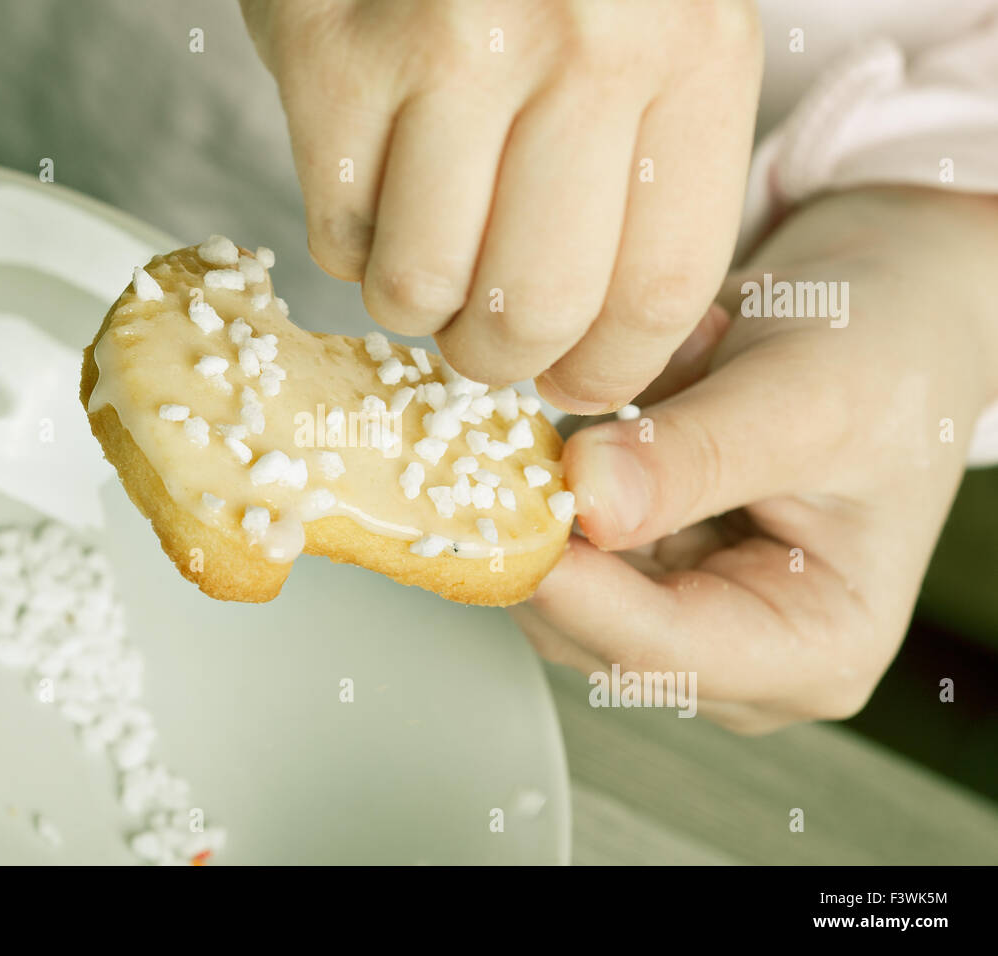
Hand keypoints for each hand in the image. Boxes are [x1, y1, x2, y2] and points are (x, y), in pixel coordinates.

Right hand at [240, 0, 761, 408]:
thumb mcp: (653, 36)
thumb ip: (649, 176)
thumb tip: (606, 353)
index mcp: (691, 49)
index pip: (660, 288)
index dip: (609, 369)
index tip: (573, 386)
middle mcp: (582, 44)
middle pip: (534, 308)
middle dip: (499, 361)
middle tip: (483, 345)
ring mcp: (447, 47)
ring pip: (419, 287)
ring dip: (415, 305)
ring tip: (428, 256)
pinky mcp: (329, 51)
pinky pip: (337, 232)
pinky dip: (353, 242)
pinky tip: (378, 188)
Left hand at [513, 187, 997, 731]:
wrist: (872, 323)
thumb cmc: (880, 363)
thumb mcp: (803, 398)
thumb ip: (697, 455)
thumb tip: (590, 502)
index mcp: (816, 649)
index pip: (665, 651)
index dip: (574, 593)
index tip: (502, 528)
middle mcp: (743, 660)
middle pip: (593, 632)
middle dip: (540, 545)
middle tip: (495, 454)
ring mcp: (683, 618)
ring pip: (560, 592)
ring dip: (540, 505)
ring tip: (582, 415)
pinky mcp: (638, 575)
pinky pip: (558, 545)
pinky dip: (549, 483)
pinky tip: (590, 424)